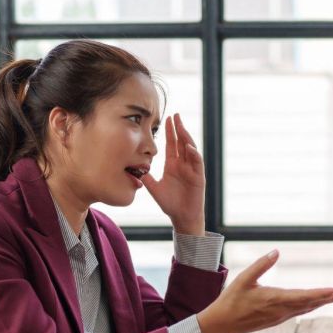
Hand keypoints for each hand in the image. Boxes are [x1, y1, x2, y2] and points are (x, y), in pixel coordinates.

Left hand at [142, 114, 204, 235]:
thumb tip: (134, 169)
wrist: (182, 217)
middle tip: (175, 115)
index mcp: (173, 165)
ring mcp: (192, 170)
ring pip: (190, 149)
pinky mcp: (198, 177)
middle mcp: (183, 165)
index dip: (170, 132)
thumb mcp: (154, 189)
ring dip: (186, 137)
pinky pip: (197, 163)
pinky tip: (188, 146)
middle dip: (179, 128)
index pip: (172, 144)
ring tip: (181, 126)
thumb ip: (147, 178)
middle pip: (182, 142)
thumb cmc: (170, 204)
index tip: (166, 119)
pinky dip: (193, 154)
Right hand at [197, 250, 332, 332]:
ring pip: (307, 308)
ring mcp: (280, 317)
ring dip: (323, 302)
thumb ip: (261, 265)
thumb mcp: (244, 278)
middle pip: (311, 304)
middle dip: (331, 299)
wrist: (221, 325)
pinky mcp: (276, 319)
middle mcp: (281, 310)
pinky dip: (311, 306)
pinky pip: (299, 312)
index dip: (321, 294)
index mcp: (274, 300)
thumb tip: (277, 251)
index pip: (304, 297)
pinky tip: (317, 303)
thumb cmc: (231, 300)